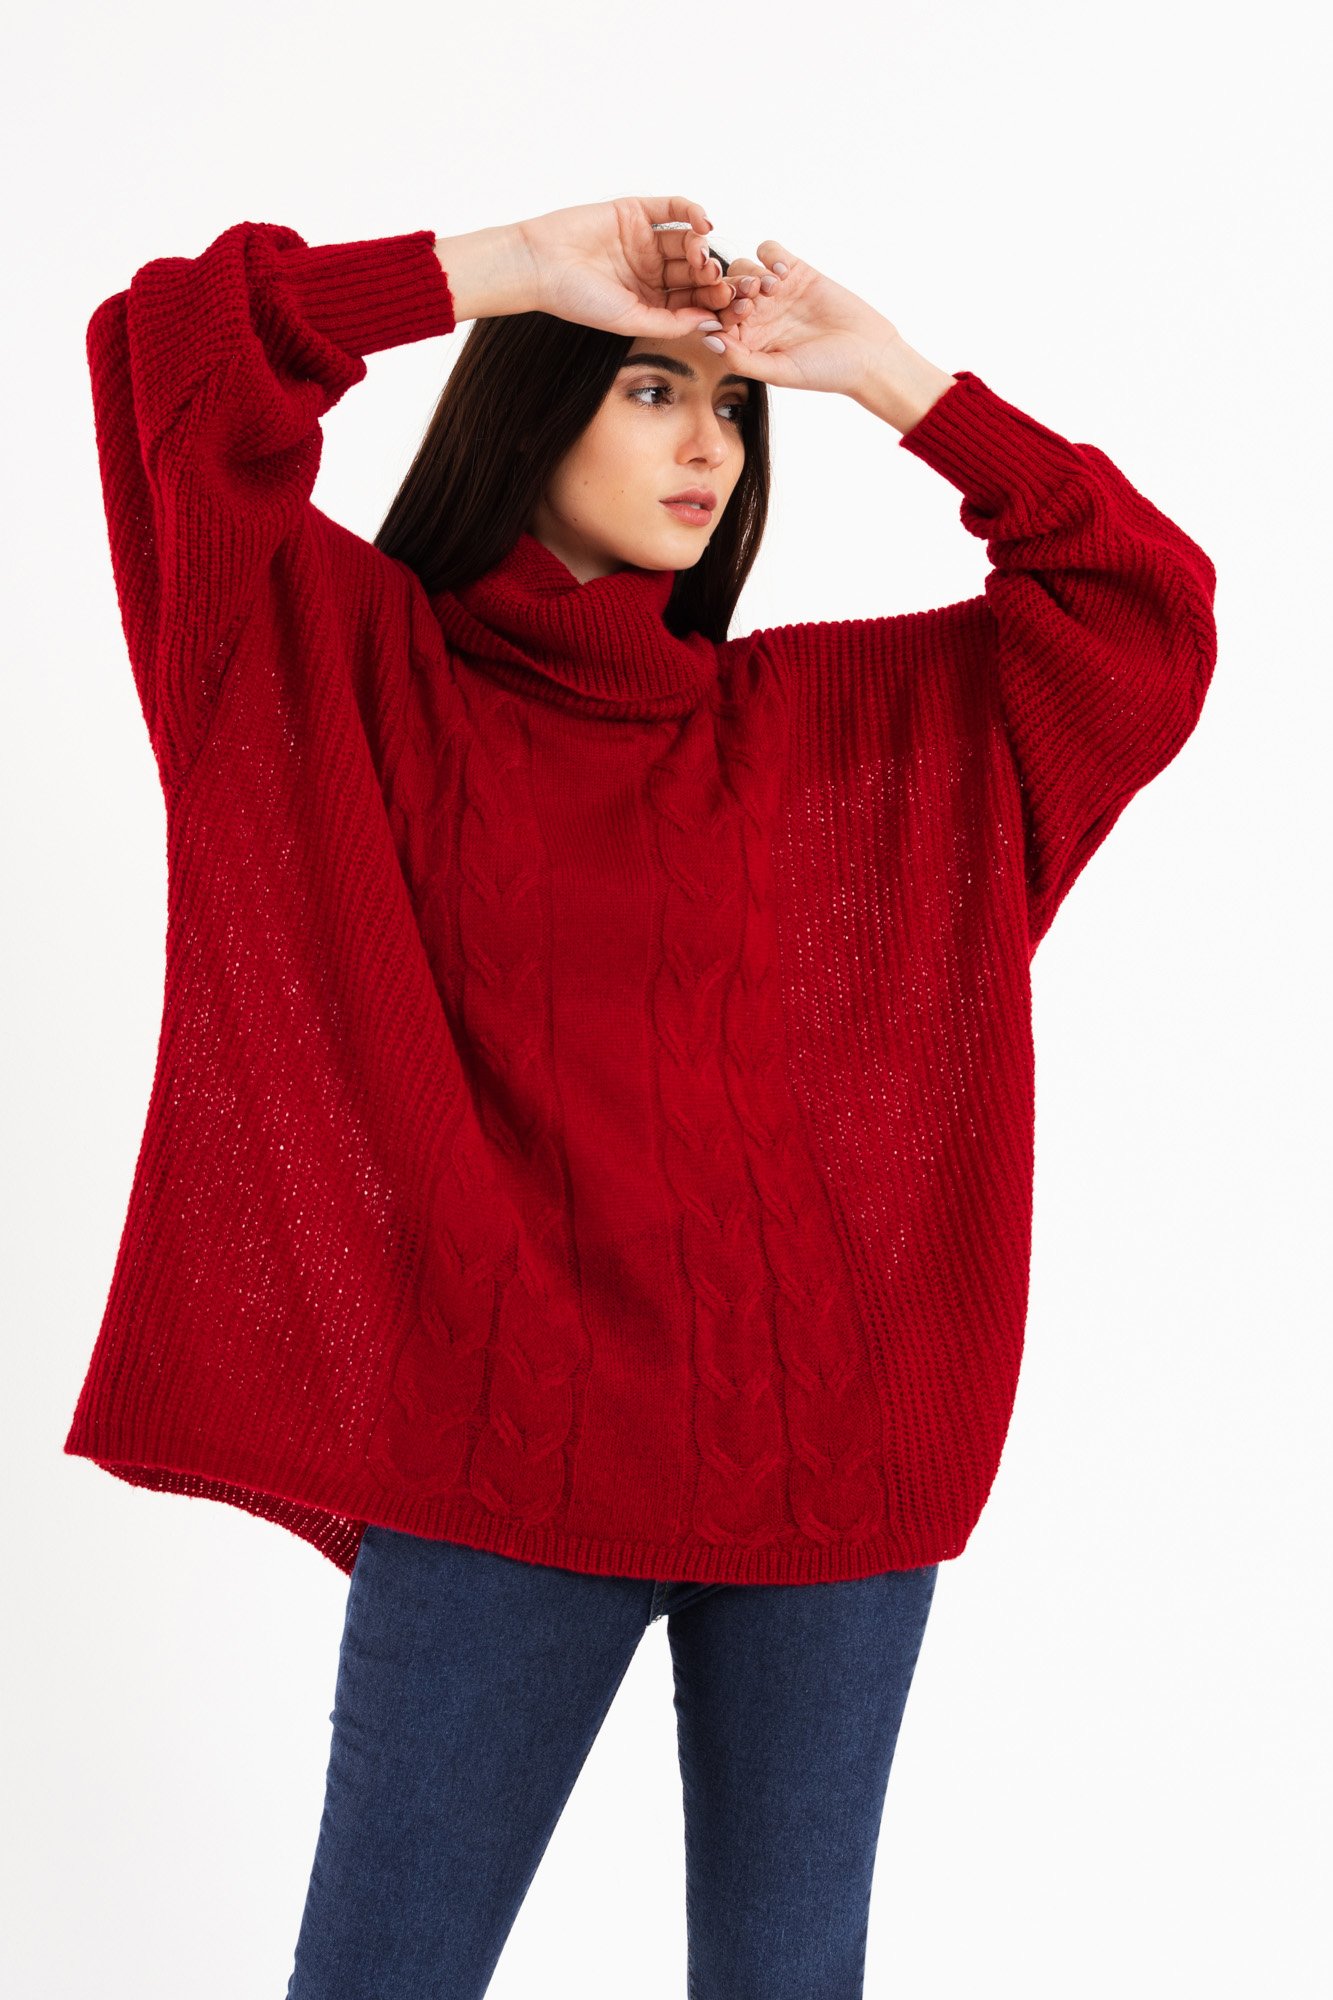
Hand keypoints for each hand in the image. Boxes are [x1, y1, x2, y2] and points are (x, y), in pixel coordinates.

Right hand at [513, 195, 734, 337]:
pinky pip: (673, 208)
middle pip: (695, 272)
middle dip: (713, 279)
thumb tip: (712, 325)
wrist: (541, 265)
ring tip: (705, 259)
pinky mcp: (637, 211)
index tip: (732, 312)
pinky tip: (704, 223)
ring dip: (703, 249)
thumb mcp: (631, 319)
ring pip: (688, 242)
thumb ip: (672, 323)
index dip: (714, 305)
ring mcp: (646, 240)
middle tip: (725, 285)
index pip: (692, 301)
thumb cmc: (579, 300)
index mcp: (652, 300)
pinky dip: (692, 212)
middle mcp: (652, 270)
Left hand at [699, 241, 903, 395]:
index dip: (717, 314)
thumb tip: (706, 339)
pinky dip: (770, 255)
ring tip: (772, 288)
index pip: (715, 319)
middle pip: (725, 290)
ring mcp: (775, 291)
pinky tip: (785, 272)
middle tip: (752, 298)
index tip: (735, 316)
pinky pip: (768, 250)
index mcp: (746, 341)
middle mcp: (756, 315)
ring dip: (750, 273)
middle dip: (731, 290)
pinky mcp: (796, 270)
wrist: (868, 353)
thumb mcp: (779, 372)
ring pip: (742, 267)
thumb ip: (740, 358)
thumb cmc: (824, 372)